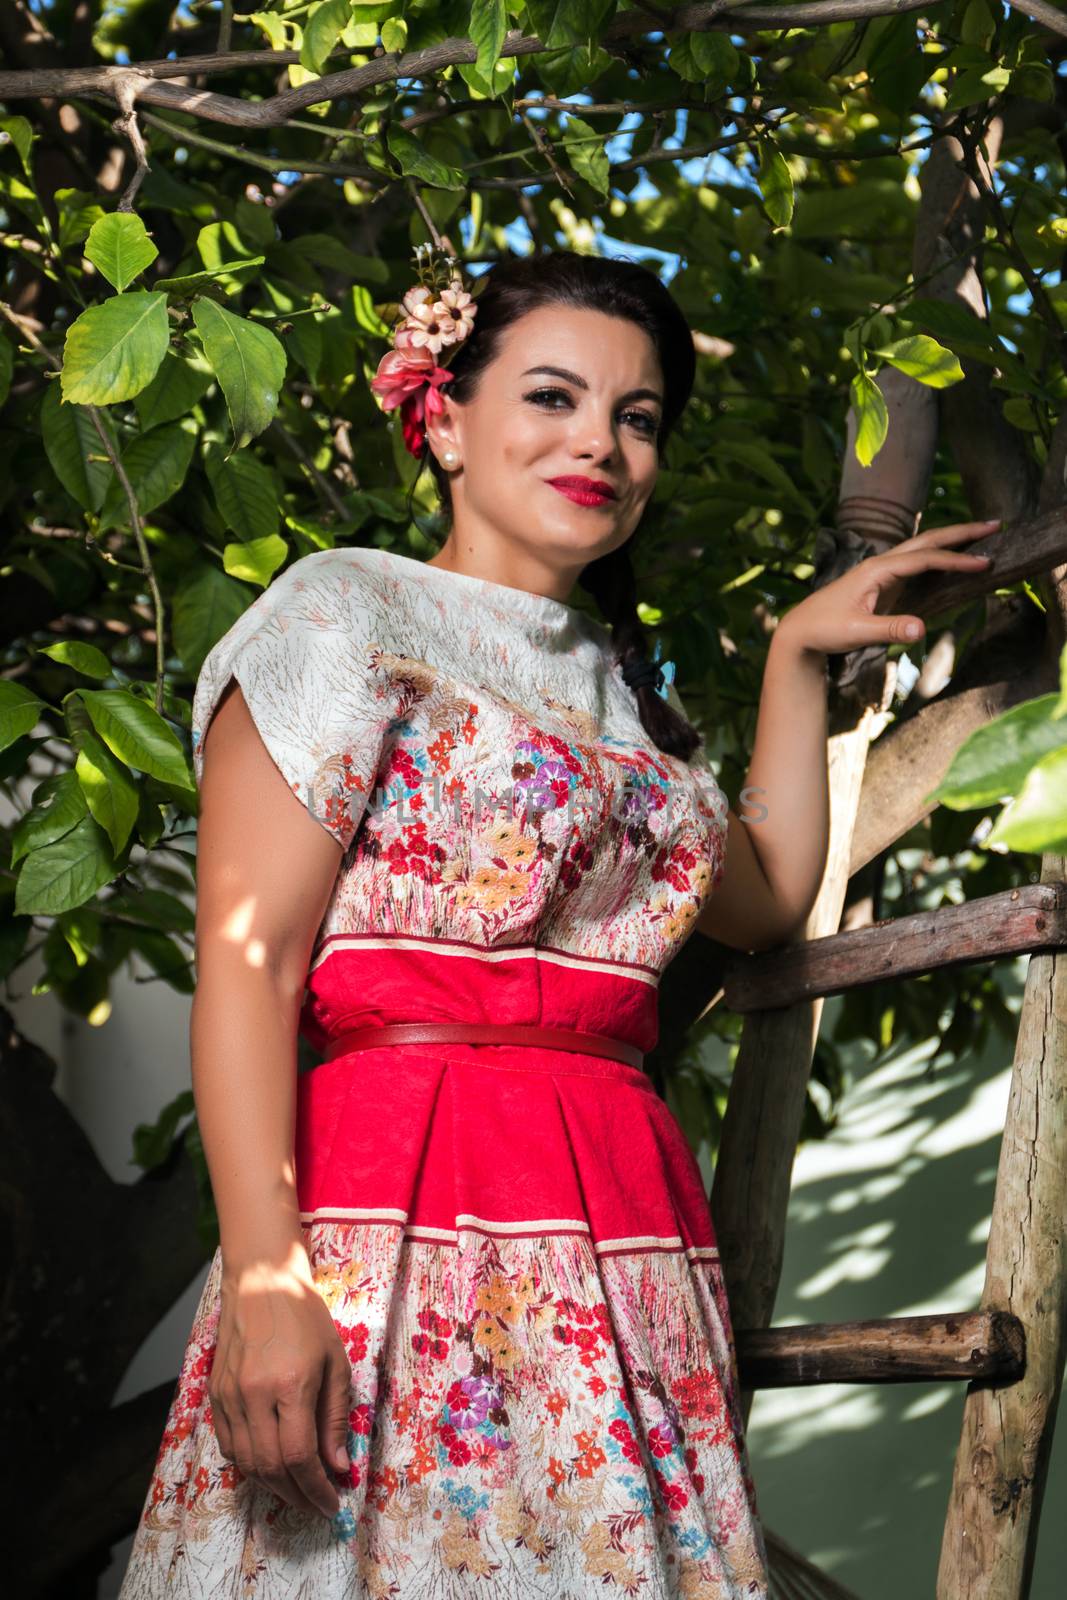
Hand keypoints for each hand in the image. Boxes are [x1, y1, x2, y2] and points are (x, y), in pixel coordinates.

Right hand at [209, 1250, 352, 1518]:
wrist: (261, 1281)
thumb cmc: (305, 1316)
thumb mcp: (336, 1361)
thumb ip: (335, 1416)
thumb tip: (337, 1466)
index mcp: (290, 1384)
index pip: (299, 1456)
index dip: (316, 1489)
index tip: (332, 1504)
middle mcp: (254, 1395)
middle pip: (270, 1467)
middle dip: (296, 1496)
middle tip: (316, 1504)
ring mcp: (229, 1396)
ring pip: (246, 1462)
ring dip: (272, 1486)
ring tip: (296, 1490)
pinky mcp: (215, 1394)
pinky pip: (228, 1445)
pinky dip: (249, 1465)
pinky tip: (269, 1466)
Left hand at [776, 518, 1000, 657]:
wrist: (800, 631)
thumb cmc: (823, 630)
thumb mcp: (855, 632)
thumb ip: (888, 629)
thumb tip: (921, 628)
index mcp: (875, 570)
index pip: (924, 559)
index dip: (956, 560)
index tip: (984, 562)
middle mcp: (880, 565)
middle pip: (927, 541)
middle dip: (961, 533)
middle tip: (994, 525)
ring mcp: (882, 573)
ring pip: (922, 550)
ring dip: (952, 541)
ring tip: (983, 536)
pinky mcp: (883, 585)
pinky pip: (917, 566)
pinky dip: (940, 559)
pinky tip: (956, 560)